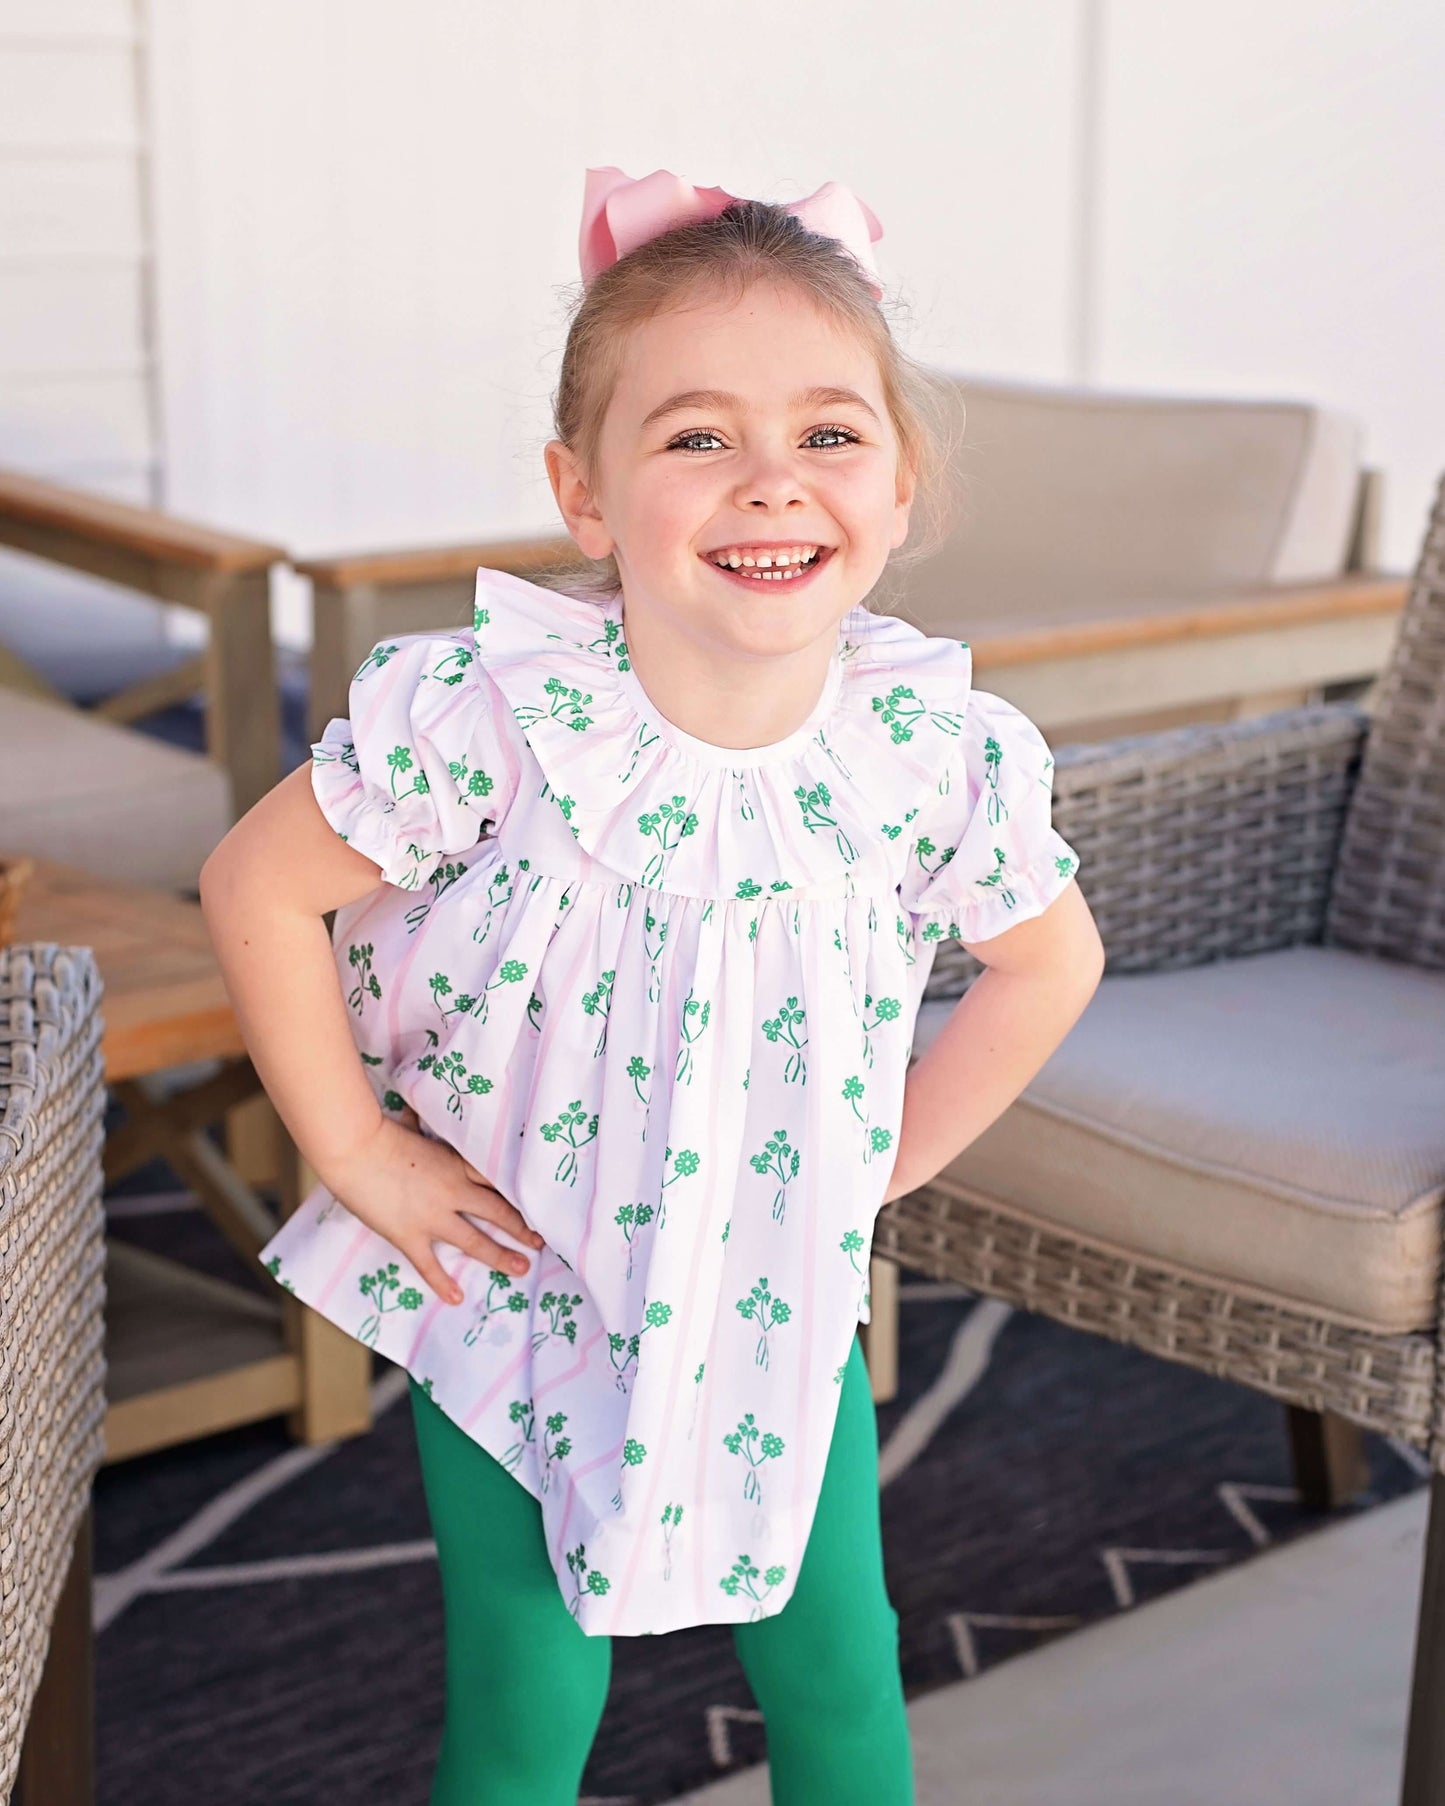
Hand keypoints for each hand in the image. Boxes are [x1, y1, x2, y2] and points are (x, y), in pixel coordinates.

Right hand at [324, 1105, 545, 1304]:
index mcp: (456, 1164)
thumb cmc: (380, 1133)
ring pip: (476, 1241)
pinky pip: (430, 1265)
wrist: (355, 1149)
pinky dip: (443, 1283)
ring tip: (521, 1268)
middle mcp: (453, 1191)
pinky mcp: (409, 1235)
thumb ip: (421, 1127)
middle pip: (498, 1213)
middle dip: (521, 1229)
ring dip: (500, 1257)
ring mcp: (433, 1216)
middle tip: (540, 1242)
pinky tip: (456, 1298)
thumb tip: (415, 1113)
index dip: (517, 1196)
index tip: (536, 1205)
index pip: (496, 1182)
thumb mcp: (412, 1128)